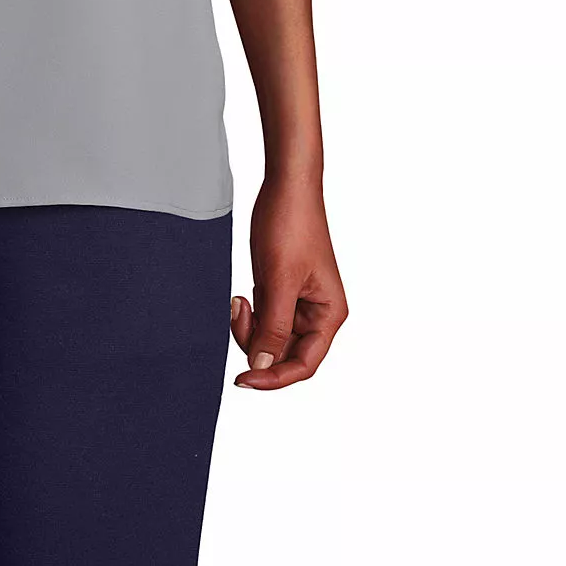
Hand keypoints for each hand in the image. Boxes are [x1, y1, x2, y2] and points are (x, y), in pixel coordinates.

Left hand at [230, 174, 346, 389]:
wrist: (285, 185)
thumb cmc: (290, 225)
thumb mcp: (279, 280)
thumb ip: (273, 328)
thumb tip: (262, 368)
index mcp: (329, 314)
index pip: (304, 364)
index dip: (274, 377)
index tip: (243, 380)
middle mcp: (318, 312)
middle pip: (286, 353)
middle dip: (257, 343)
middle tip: (237, 314)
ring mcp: (299, 302)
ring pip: (272, 338)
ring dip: (251, 327)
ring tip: (238, 300)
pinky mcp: (282, 290)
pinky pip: (265, 319)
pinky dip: (250, 315)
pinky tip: (241, 296)